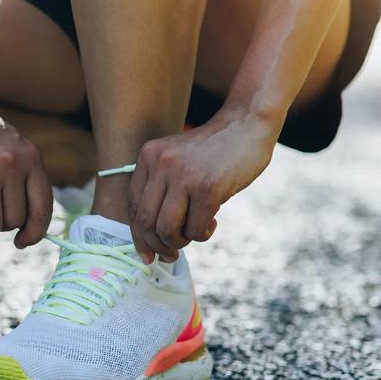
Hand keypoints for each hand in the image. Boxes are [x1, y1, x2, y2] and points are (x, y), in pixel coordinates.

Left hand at [128, 112, 280, 263]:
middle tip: (171, 254)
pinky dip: (202, 234)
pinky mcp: (208, 187)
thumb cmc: (214, 150)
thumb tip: (152, 237)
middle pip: (146, 222)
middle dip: (158, 245)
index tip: (147, 255)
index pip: (133, 206)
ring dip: (180, 242)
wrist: (247, 124)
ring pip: (167, 230)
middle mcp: (161, 164)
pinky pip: (195, 229)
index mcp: (149, 157)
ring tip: (195, 232)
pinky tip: (212, 221)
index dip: (138, 236)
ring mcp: (184, 175)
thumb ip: (161, 187)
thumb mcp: (176, 159)